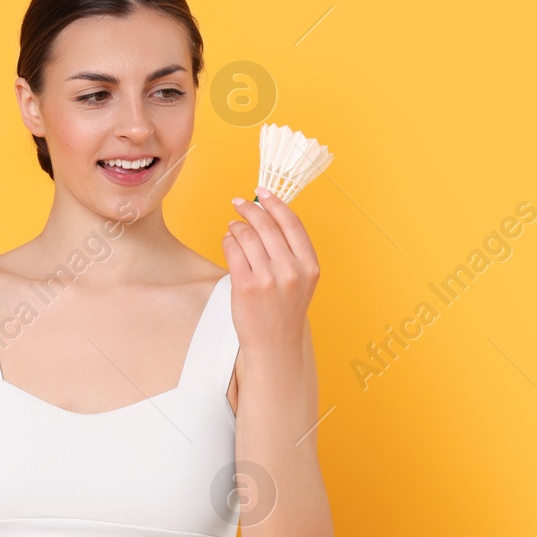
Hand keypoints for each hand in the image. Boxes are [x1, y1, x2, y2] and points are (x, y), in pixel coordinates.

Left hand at [222, 186, 319, 352]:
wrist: (274, 345)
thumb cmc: (284, 310)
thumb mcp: (300, 280)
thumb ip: (290, 251)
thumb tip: (266, 215)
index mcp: (309, 265)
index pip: (292, 223)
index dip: (275, 203)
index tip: (262, 192)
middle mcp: (291, 270)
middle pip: (267, 225)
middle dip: (250, 209)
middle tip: (238, 203)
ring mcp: (268, 278)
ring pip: (247, 235)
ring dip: (236, 226)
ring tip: (232, 226)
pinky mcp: (245, 286)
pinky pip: (232, 250)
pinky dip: (228, 240)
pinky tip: (228, 241)